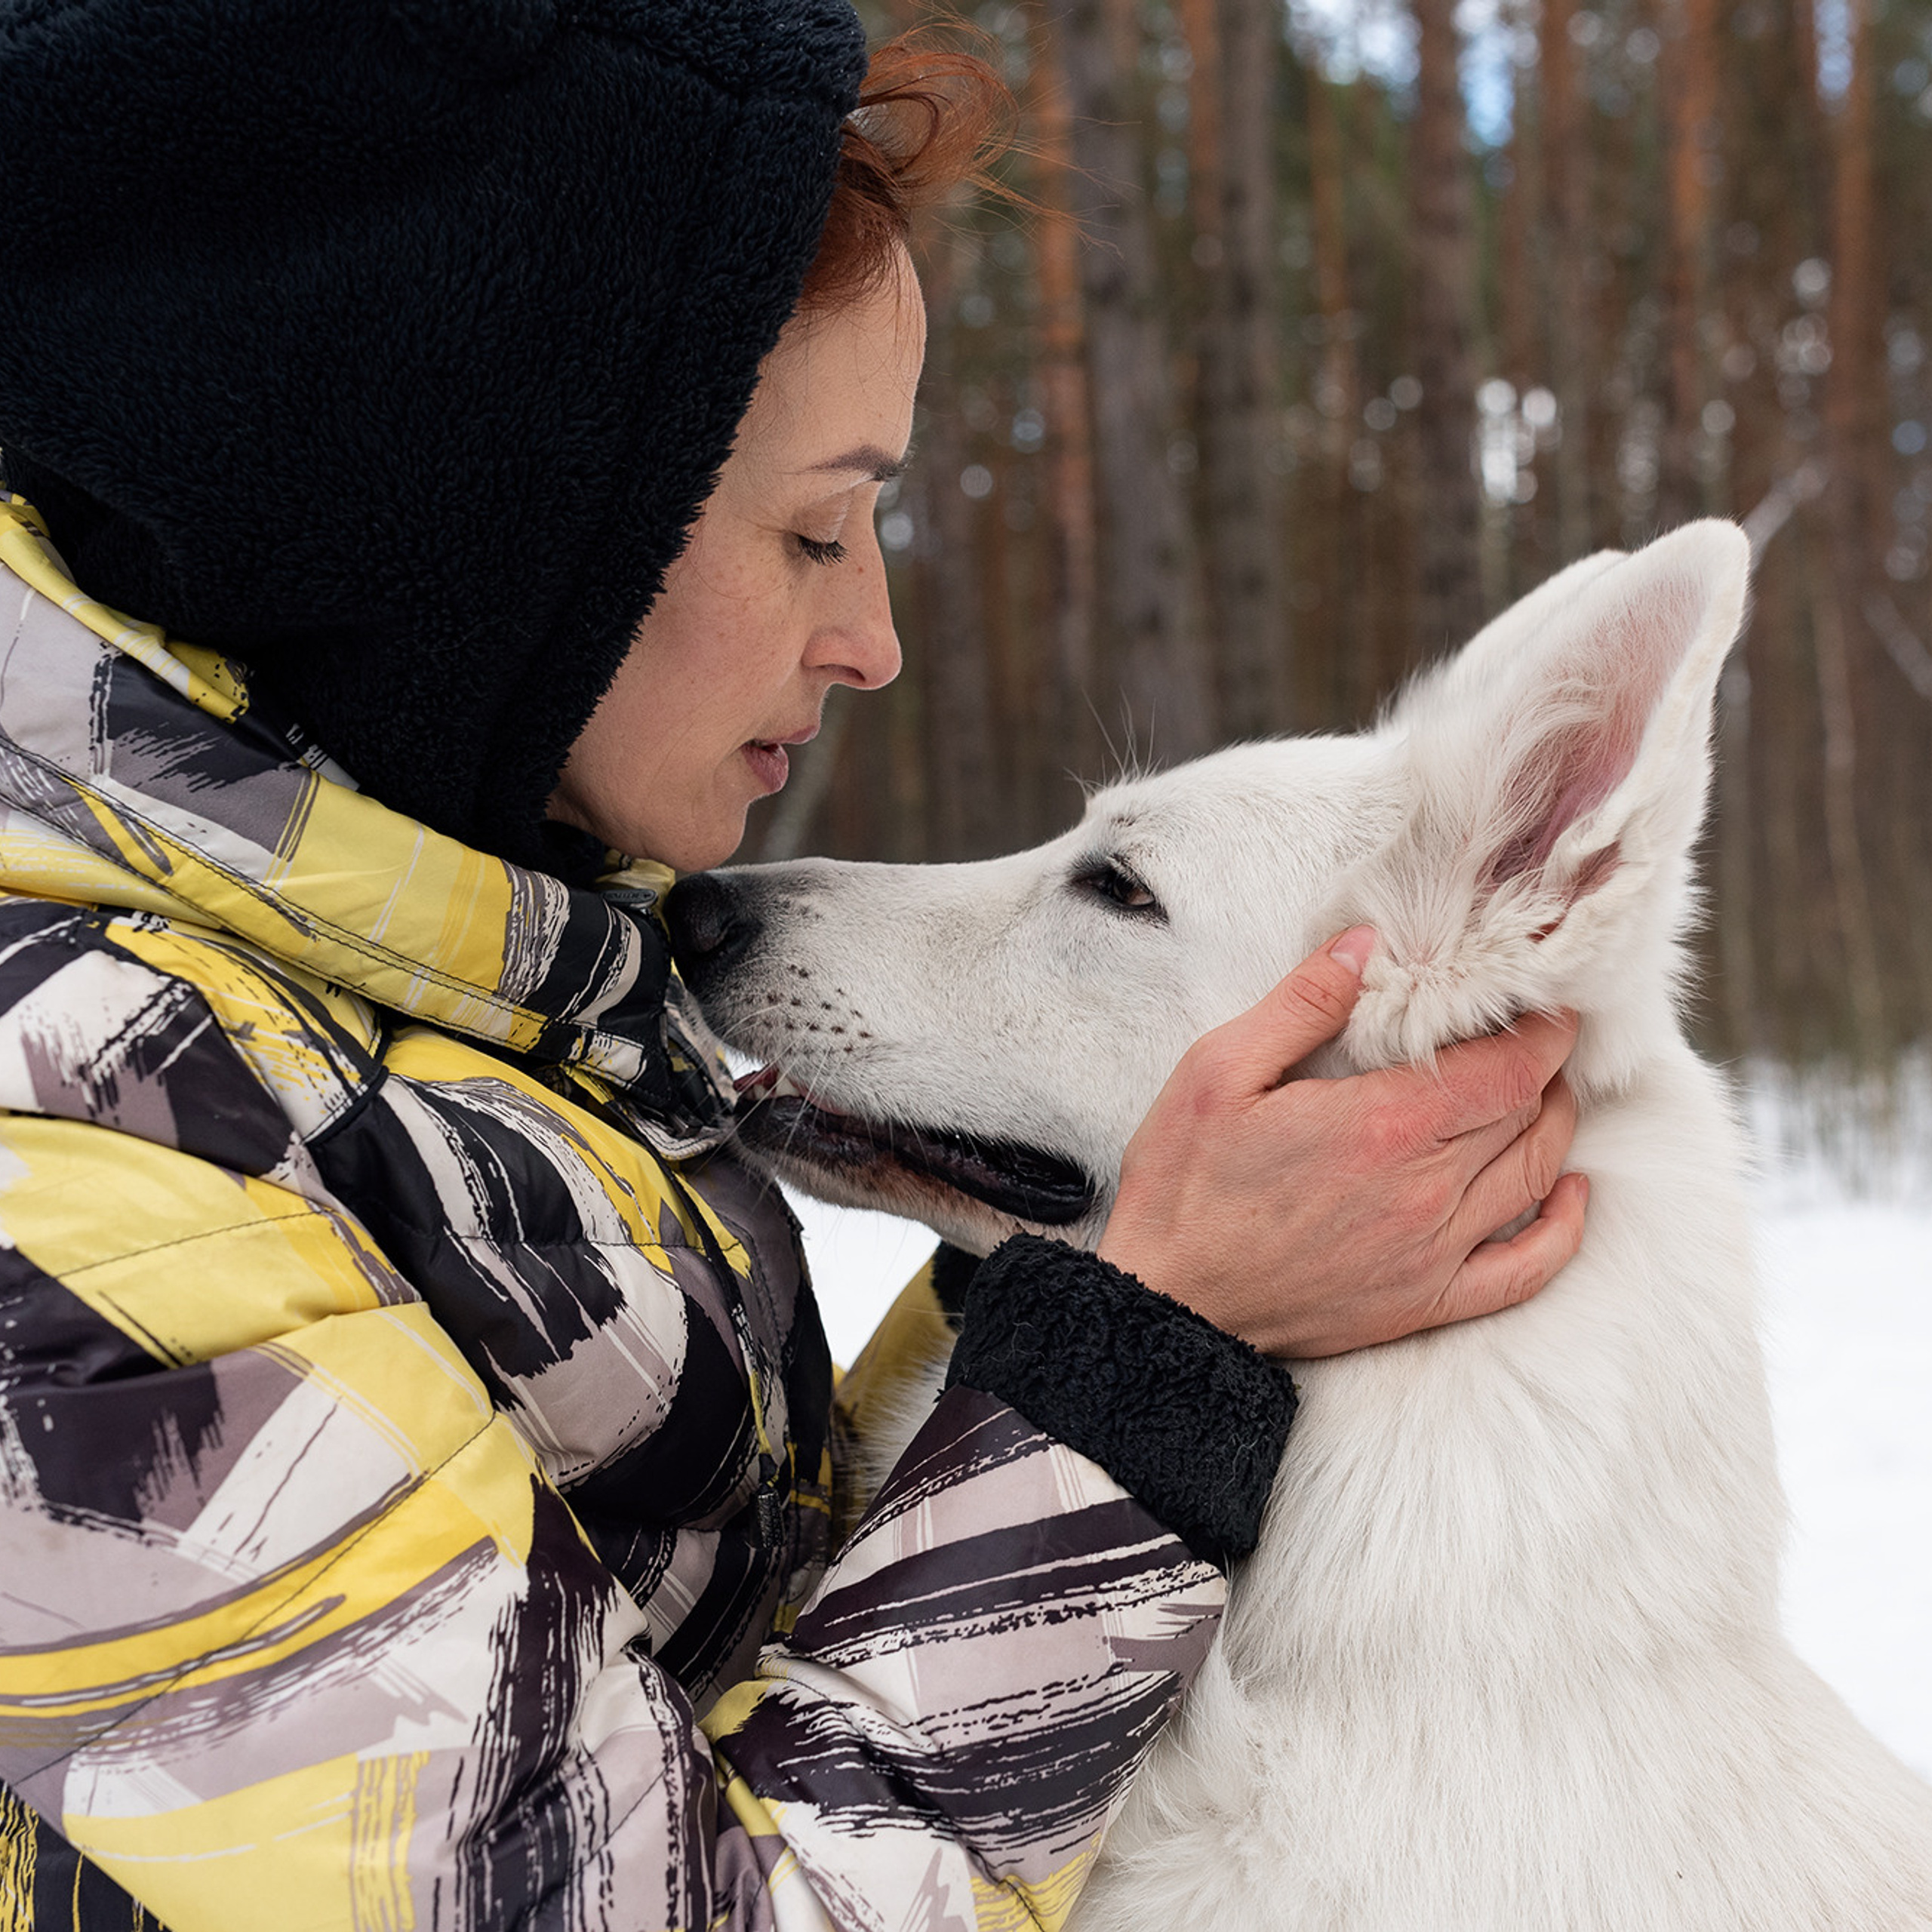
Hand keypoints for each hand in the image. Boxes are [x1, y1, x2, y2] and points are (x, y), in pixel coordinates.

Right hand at [1096, 927, 1588, 1356]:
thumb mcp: (1219, 1071)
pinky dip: (1565, 1229)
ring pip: (1537, 1177)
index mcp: (1381, 1124)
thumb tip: (1364, 945)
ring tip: (1546, 1090)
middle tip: (1537, 1034)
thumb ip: (1300, 1004)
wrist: (1171, 1303)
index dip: (1544, 1031)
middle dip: (1546, 1066)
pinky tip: (1572, 1193)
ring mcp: (1432, 1251)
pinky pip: (1526, 1269)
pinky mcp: (1426, 1300)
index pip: (1507, 1068)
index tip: (1549, 1005)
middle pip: (1527, 1113)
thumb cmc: (1186, 1186)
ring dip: (1556, 1125)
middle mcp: (1424, 1189)